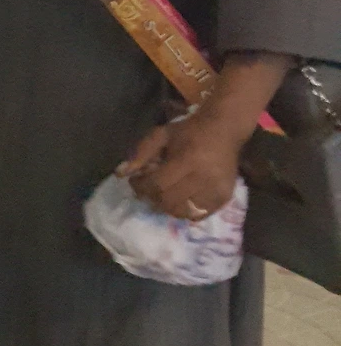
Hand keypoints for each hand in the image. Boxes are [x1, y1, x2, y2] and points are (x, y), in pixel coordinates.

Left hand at [119, 109, 244, 221]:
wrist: (223, 129)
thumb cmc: (189, 132)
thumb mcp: (161, 135)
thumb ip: (140, 153)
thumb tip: (120, 174)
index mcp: (188, 160)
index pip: (158, 184)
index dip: (141, 186)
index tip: (135, 182)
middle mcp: (204, 178)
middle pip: (169, 201)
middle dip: (153, 198)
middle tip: (149, 190)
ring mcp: (216, 190)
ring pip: (183, 211)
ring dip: (168, 206)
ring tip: (164, 195)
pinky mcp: (224, 197)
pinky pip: (199, 215)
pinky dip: (185, 211)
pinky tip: (180, 199)